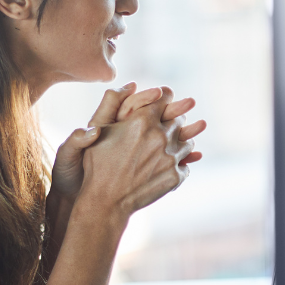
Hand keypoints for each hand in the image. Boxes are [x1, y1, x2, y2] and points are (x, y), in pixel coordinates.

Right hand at [77, 86, 201, 215]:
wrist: (105, 201)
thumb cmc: (97, 164)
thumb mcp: (99, 129)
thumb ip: (114, 103)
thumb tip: (132, 84)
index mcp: (143, 120)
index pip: (164, 97)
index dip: (164, 95)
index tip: (165, 97)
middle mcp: (160, 136)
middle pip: (178, 118)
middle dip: (174, 117)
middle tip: (170, 120)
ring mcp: (170, 157)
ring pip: (187, 141)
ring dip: (181, 140)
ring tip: (171, 144)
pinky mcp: (175, 176)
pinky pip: (186, 164)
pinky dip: (180, 163)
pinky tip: (171, 165)